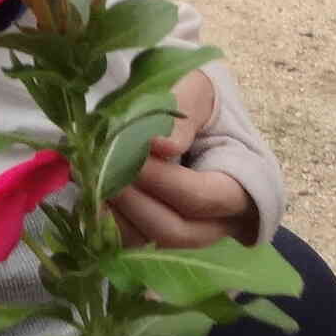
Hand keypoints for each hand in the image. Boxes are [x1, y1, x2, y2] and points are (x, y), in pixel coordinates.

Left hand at [108, 67, 257, 248]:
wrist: (193, 114)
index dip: (163, 181)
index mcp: (245, 185)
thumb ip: (183, 114)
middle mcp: (220, 222)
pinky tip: (90, 192)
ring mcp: (188, 235)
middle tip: (103, 169)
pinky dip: (106, 222)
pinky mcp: (159, 237)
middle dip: (133, 201)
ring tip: (92, 178)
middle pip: (174, 231)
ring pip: (147, 244)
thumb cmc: (201, 101)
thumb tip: (158, 146)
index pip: (202, 198)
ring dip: (114, 214)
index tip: (131, 155)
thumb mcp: (199, 92)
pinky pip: (130, 244)